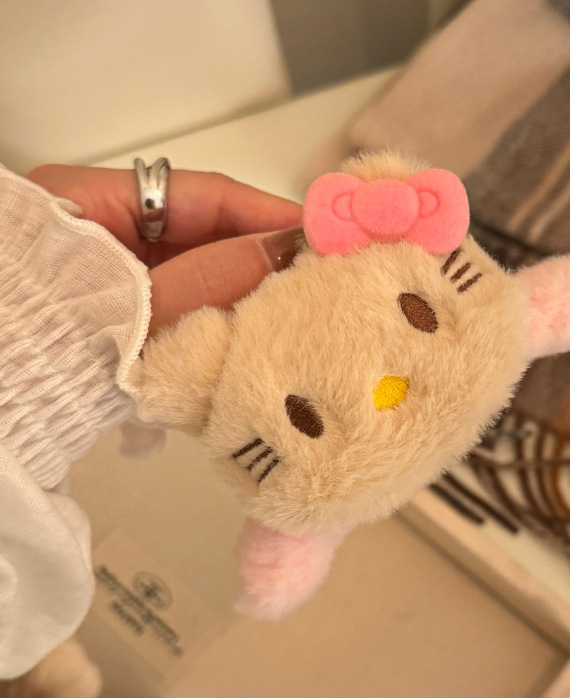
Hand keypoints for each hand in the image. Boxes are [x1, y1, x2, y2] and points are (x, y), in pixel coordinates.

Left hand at [26, 164, 304, 339]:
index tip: (320, 233)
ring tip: (293, 307)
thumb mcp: (138, 306)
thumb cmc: (50, 347)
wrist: (6, 415)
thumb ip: (211, 277)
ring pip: (198, 270)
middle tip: (316, 278)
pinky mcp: (126, 313)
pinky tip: (252, 333)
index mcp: (92, 201)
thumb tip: (286, 249)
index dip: (265, 211)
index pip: (201, 193)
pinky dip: (217, 317)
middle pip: (203, 233)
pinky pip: (184, 303)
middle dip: (259, 256)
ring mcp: (117, 272)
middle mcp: (107, 230)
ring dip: (242, 290)